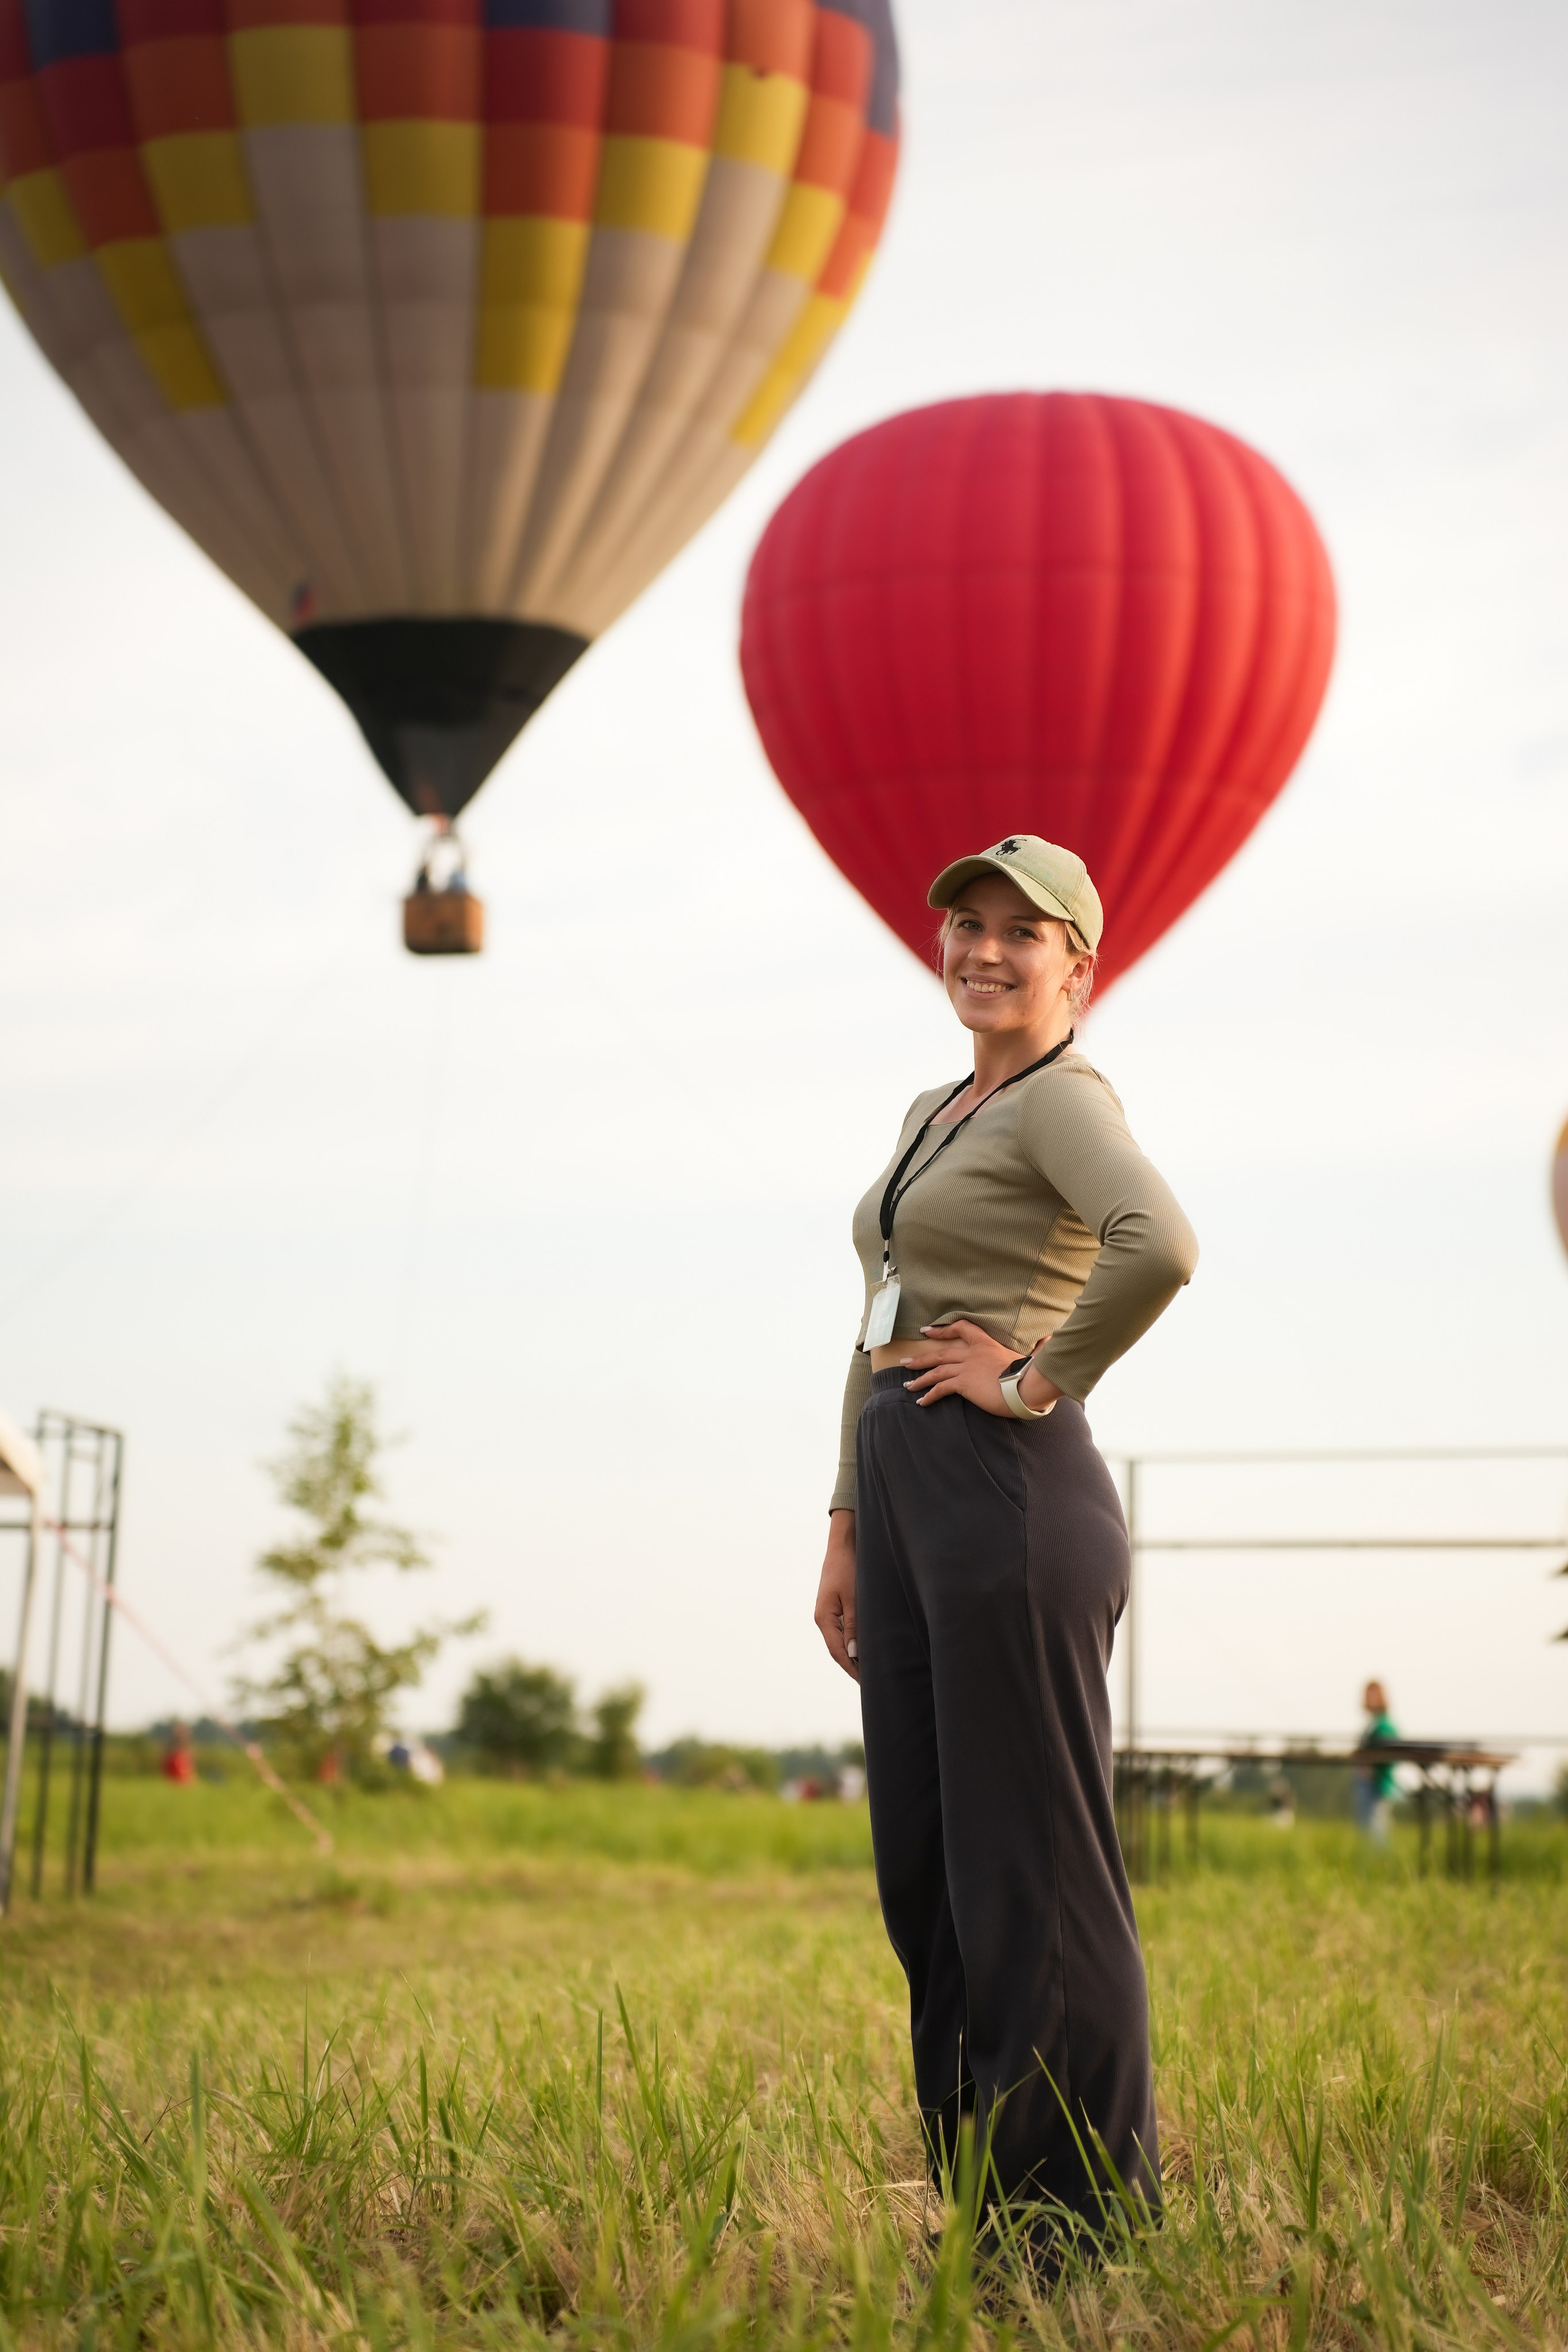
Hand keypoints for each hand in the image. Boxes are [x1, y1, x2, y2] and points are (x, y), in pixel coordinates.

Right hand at [815, 1510, 858, 1680]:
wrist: (844, 1543)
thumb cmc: (848, 1567)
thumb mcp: (853, 1597)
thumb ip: (854, 1626)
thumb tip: (854, 1654)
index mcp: (824, 1618)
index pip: (838, 1652)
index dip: (852, 1669)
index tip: (867, 1683)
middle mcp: (824, 1618)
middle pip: (838, 1650)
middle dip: (854, 1666)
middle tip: (871, 1682)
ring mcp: (829, 1613)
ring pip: (841, 1641)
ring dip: (854, 1655)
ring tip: (871, 1670)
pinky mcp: (837, 1606)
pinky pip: (845, 1630)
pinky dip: (855, 1641)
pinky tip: (867, 1647)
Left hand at [900, 1319, 1061, 1415]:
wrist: (1026, 1386)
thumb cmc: (1031, 1373)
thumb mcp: (1033, 1356)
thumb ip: (1038, 1347)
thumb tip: (1051, 1338)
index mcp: (986, 1344)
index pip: (961, 1329)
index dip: (943, 1329)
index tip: (928, 1330)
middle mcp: (972, 1353)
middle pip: (940, 1353)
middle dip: (921, 1358)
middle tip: (905, 1362)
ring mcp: (966, 1368)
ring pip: (936, 1370)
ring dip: (920, 1378)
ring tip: (907, 1385)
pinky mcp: (963, 1383)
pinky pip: (940, 1388)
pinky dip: (929, 1395)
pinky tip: (921, 1402)